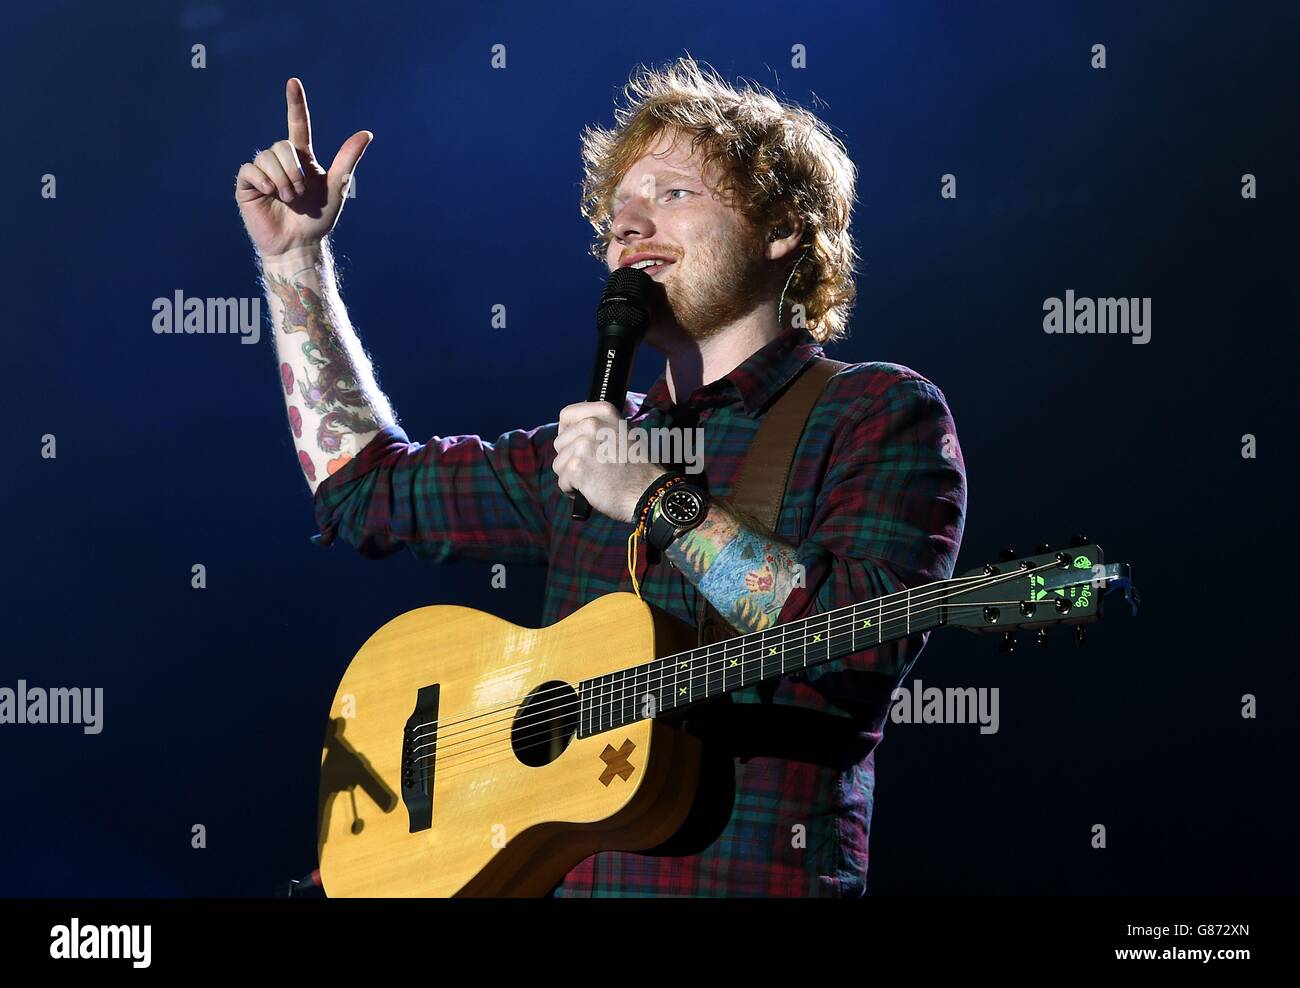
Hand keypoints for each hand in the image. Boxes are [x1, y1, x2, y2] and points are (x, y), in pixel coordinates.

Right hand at [235, 78, 371, 257]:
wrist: (300, 245)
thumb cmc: (318, 219)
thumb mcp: (336, 187)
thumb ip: (348, 159)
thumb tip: (366, 133)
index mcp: (302, 159)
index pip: (297, 125)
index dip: (295, 105)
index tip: (293, 82)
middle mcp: (281, 162)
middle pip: (281, 145)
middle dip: (294, 170)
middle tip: (299, 193)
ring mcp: (263, 173)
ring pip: (266, 156)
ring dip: (282, 179)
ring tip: (288, 199)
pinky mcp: (247, 185)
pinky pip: (250, 170)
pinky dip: (264, 181)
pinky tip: (271, 194)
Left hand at [552, 402, 666, 522]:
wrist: (647, 490)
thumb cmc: (637, 467)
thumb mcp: (623, 432)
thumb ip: (599, 426)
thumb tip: (574, 429)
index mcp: (603, 412)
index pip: (566, 415)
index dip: (567, 432)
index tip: (576, 444)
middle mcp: (591, 424)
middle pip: (560, 442)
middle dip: (570, 458)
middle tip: (591, 467)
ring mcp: (582, 446)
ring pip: (559, 463)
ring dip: (571, 476)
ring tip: (593, 480)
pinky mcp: (576, 468)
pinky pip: (562, 481)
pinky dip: (572, 490)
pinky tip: (590, 490)